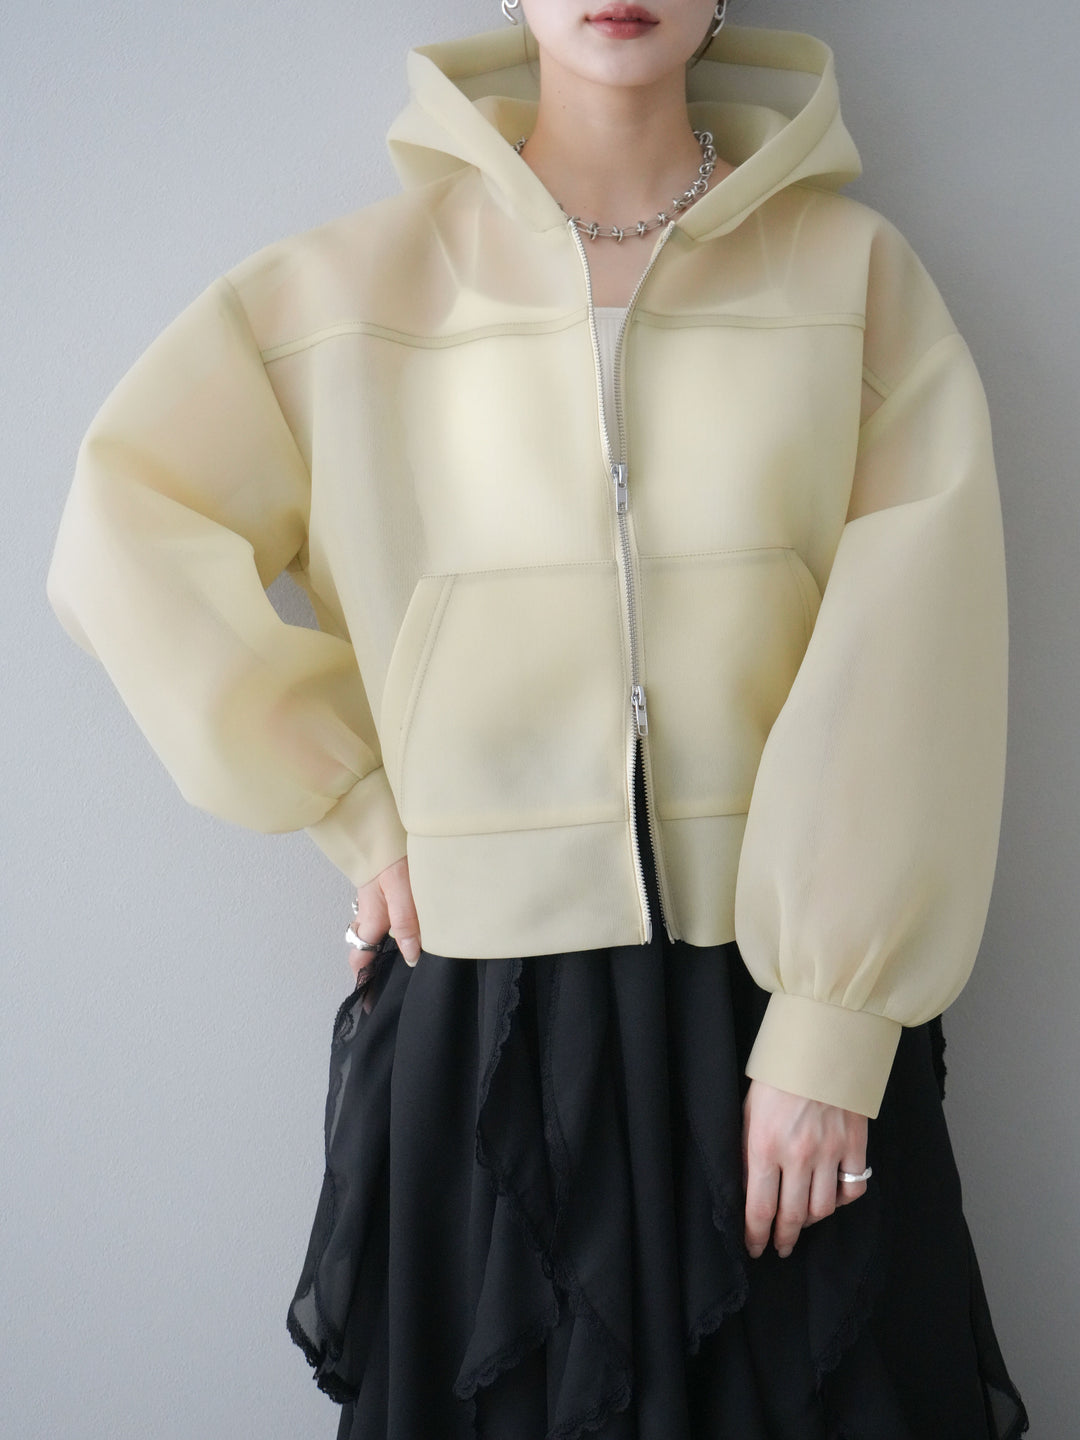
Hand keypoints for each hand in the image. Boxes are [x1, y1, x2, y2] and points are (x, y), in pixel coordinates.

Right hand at [347, 855, 422, 1008]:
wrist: (377, 820)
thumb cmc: (390, 853)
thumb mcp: (401, 889)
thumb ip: (406, 922)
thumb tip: (411, 956)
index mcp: (372, 917)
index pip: (361, 956)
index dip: (364, 978)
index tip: (369, 999)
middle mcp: (368, 909)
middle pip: (364, 944)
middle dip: (371, 964)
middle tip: (385, 983)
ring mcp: (373, 896)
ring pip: (373, 928)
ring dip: (381, 943)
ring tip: (401, 959)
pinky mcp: (382, 884)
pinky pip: (382, 912)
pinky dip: (390, 924)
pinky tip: (409, 924)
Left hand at [741, 1077, 867, 1259]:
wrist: (818, 1045)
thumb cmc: (776, 1077)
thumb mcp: (748, 1111)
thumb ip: (748, 1151)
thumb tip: (747, 1187)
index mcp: (764, 1146)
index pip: (759, 1208)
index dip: (756, 1235)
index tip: (754, 1247)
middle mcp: (798, 1155)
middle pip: (792, 1216)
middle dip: (783, 1238)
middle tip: (779, 1247)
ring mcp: (830, 1151)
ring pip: (823, 1208)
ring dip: (810, 1220)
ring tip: (802, 1220)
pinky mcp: (855, 1144)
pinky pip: (852, 1188)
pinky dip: (842, 1199)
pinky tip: (832, 1196)